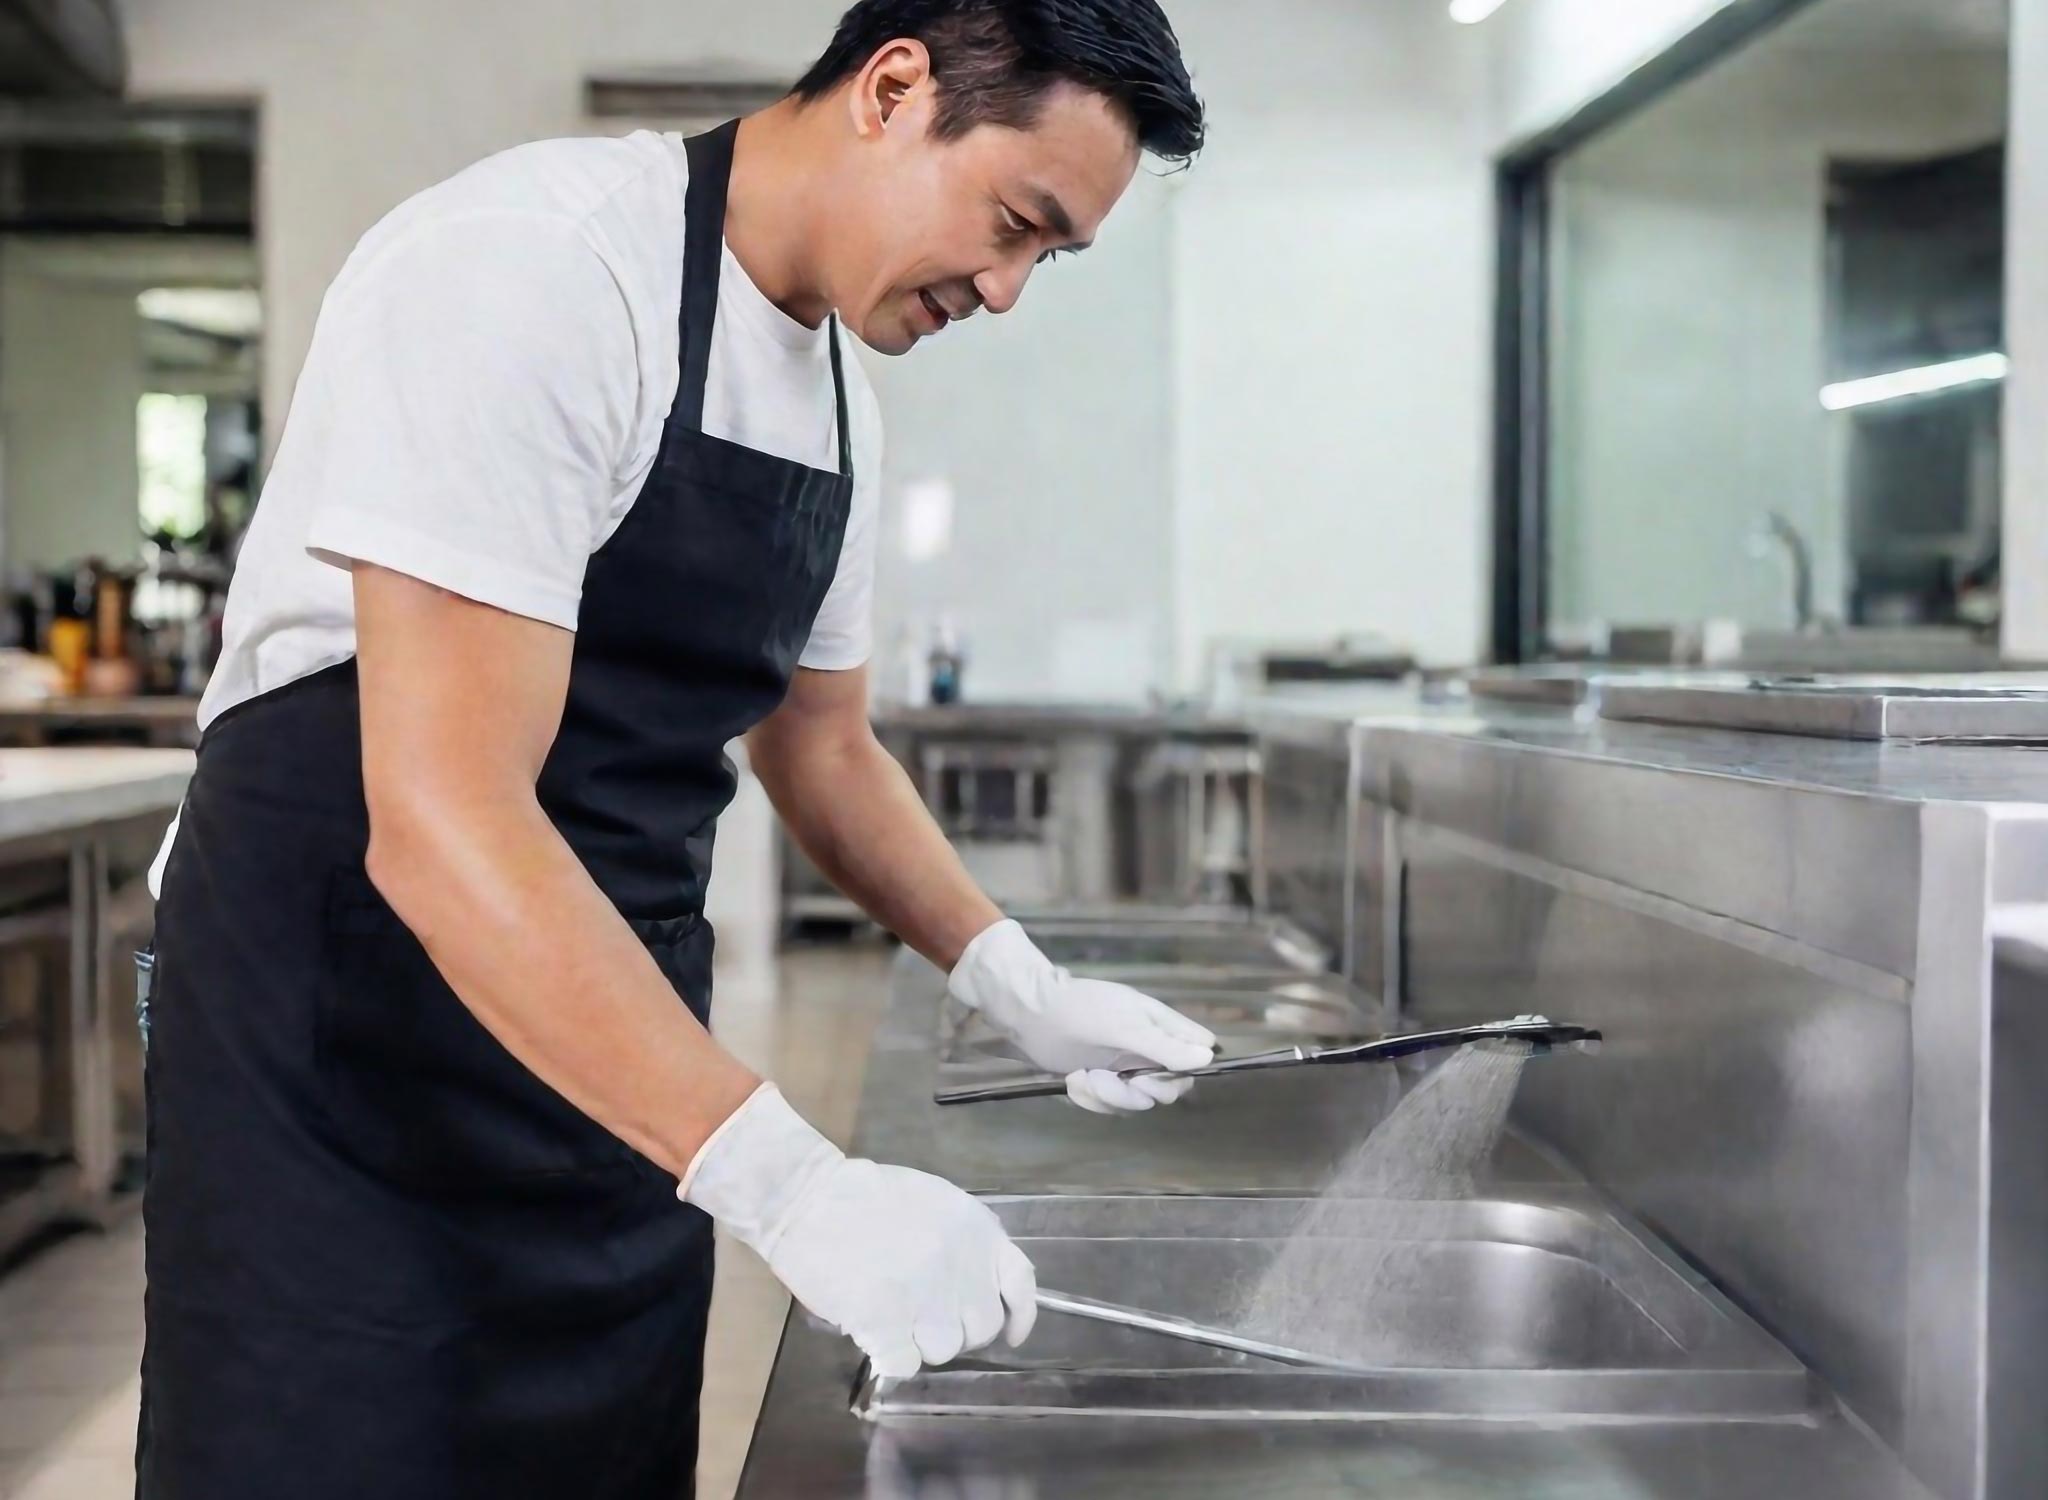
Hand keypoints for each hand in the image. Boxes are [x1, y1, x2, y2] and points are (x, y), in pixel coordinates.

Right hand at [680, 1084, 1035, 1377]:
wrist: (807, 1197)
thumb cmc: (865, 1196)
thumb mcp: (935, 1200)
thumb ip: (965, 1240)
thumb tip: (976, 1282)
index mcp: (975, 1229)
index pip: (1020, 1282)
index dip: (1020, 1316)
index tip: (1012, 1335)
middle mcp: (960, 1264)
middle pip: (982, 1326)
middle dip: (958, 1329)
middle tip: (924, 1317)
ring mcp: (925, 1296)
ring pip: (944, 1350)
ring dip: (920, 1342)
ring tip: (892, 1318)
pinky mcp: (886, 1321)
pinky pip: (904, 1364)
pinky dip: (889, 1356)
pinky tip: (873, 1331)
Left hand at [948, 919, 1217, 1113]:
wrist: (1030, 1015)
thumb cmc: (1081, 1010)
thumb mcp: (1126, 1027)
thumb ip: (1166, 1046)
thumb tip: (1209, 1058)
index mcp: (1161, 1026)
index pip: (1197, 1053)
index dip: (1187, 1070)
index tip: (1162, 1074)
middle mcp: (1148, 1048)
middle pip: (1168, 1087)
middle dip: (1139, 1091)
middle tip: (1109, 1079)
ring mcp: (1125, 1066)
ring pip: (1137, 1101)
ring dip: (1109, 1097)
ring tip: (1083, 1078)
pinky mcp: (1102, 1081)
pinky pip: (1111, 1105)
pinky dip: (1092, 1098)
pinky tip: (1075, 1081)